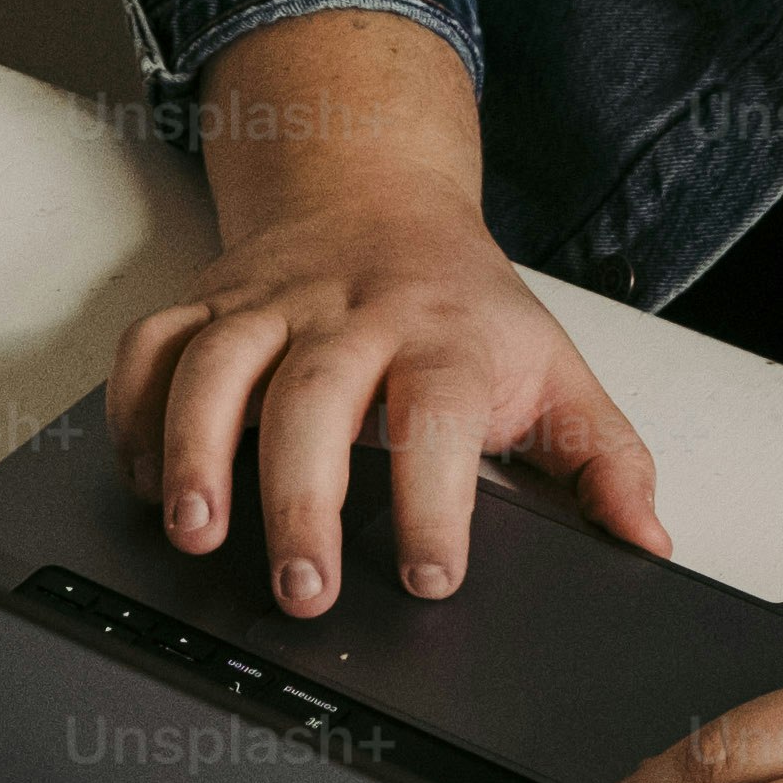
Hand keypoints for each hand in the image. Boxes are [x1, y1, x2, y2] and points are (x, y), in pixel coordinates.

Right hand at [110, 7, 664, 618]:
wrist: (377, 192)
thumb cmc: (464, 307)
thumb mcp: (555, 371)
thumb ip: (605, 462)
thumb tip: (647, 541)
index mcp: (447, 336)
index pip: (440, 412)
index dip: (434, 498)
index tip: (428, 578)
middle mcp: (353, 313)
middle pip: (315, 397)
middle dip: (301, 499)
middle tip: (303, 589)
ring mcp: (271, 303)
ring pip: (217, 365)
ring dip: (196, 451)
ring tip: (195, 534)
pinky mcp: (208, 302)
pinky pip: (152, 349)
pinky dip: (134, 417)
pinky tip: (148, 488)